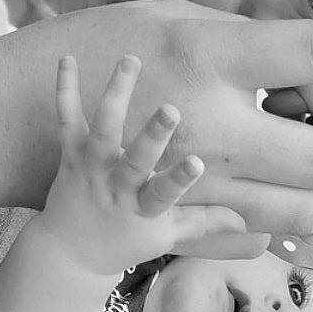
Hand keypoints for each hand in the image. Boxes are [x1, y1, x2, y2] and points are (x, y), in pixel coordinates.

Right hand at [6, 0, 312, 260]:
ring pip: (304, 209)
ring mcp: (192, 185)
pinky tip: (277, 175)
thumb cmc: (105, 45)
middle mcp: (206, 124)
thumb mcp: (181, 7)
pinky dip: (282, 206)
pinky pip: (262, 234)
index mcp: (206, 55)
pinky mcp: (181, 225)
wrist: (20, 121)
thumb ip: (264, 2)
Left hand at [39, 54, 258, 275]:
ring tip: (131, 60)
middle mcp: (116, 186)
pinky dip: (65, 89)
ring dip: (117, 93)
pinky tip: (68, 59)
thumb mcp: (165, 238)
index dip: (180, 179)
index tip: (197, 161)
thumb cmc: (125, 241)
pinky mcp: (71, 154)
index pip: (165, 194)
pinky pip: (66, 119)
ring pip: (102, 129)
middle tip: (171, 109)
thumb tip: (247, 221)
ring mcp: (91, 168)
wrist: (69, 252)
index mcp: (143, 208)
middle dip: (153, 135)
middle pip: (134, 159)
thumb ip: (204, 222)